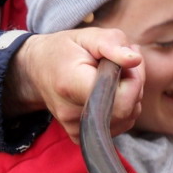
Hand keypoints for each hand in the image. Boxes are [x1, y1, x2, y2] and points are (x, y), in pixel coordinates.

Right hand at [4, 28, 144, 142]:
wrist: (37, 69)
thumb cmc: (65, 50)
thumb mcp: (88, 36)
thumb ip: (112, 44)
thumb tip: (135, 60)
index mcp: (72, 86)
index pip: (121, 99)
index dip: (134, 79)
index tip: (126, 60)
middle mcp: (71, 114)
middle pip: (127, 110)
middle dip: (134, 84)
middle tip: (122, 63)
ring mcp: (76, 129)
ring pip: (127, 118)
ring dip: (130, 95)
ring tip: (113, 75)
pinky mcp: (80, 136)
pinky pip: (119, 125)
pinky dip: (122, 106)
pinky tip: (110, 90)